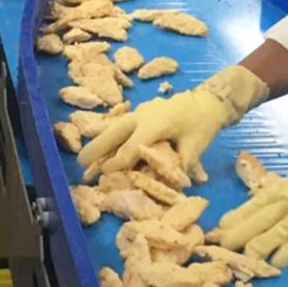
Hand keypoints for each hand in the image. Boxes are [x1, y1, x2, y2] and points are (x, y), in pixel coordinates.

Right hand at [78, 66, 268, 176]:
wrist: (206, 101)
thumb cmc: (201, 124)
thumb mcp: (195, 146)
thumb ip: (180, 163)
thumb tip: (169, 185)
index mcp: (156, 123)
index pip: (132, 146)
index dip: (119, 162)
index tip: (105, 175)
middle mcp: (142, 116)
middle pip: (115, 132)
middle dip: (98, 148)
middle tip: (80, 163)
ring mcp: (139, 112)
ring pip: (114, 128)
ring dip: (99, 143)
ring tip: (82, 159)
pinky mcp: (139, 114)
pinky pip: (119, 126)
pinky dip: (108, 137)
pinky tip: (98, 148)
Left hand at [212, 148, 287, 266]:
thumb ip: (273, 195)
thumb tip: (251, 206)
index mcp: (276, 191)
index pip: (248, 207)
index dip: (230, 221)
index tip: (214, 233)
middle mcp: (284, 203)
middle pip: (254, 222)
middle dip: (235, 239)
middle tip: (218, 253)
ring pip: (272, 234)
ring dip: (255, 250)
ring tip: (240, 264)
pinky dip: (286, 255)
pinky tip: (275, 265)